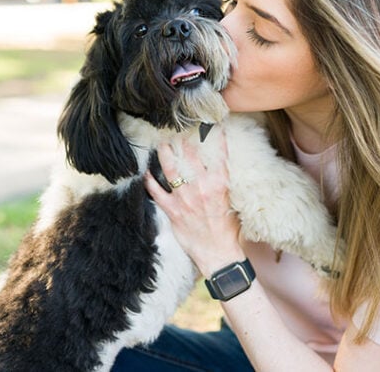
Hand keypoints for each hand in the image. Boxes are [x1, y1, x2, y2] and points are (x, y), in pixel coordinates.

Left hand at [144, 131, 244, 277]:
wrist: (219, 253)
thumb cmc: (228, 230)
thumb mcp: (233, 202)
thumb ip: (224, 185)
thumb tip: (219, 170)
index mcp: (220, 184)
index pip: (218, 153)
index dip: (214, 136)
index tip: (210, 125)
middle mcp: (202, 187)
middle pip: (190, 156)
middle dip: (183, 141)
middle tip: (178, 131)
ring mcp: (185, 198)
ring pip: (171, 169)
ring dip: (165, 154)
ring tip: (162, 144)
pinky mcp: (173, 210)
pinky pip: (157, 192)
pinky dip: (149, 182)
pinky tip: (146, 173)